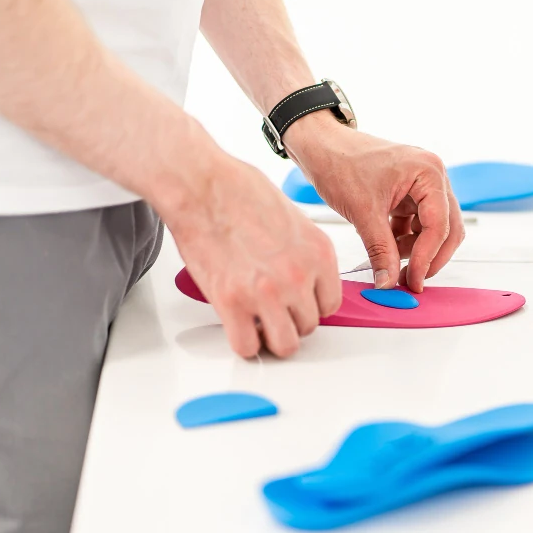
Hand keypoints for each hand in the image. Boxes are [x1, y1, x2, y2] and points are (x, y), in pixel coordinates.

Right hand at [159, 156, 340, 358]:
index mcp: (319, 254)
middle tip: (271, 309)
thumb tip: (306, 277)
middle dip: (289, 320)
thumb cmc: (239, 192)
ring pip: (285, 344)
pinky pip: (248, 347)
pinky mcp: (233, 302)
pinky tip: (237, 325)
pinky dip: (243, 343)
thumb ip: (303, 254)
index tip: (296, 303)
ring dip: (270, 336)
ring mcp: (268, 292)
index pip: (330, 304)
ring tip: (256, 321)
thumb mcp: (294, 220)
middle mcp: (299, 275)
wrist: (201, 185)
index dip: (310, 306)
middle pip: (309, 326)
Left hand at [286, 113, 464, 291]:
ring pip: (433, 229)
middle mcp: (432, 176)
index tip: (413, 281)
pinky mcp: (409, 193)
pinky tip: (386, 248)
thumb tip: (388, 283)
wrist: (320, 146)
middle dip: (429, 257)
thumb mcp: (363, 212)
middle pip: (447, 228)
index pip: (440, 225)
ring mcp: (422, 184)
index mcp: (428, 172)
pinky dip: (405, 240)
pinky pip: (417, 224)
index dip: (427, 258)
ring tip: (391, 264)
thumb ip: (381, 251)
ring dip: (416, 251)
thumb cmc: (340, 163)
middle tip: (410, 281)